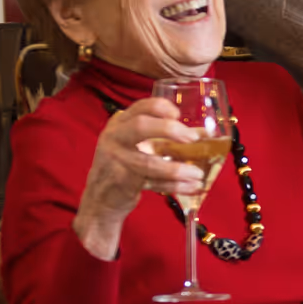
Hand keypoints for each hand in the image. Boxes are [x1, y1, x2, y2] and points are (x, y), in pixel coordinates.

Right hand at [72, 97, 206, 258]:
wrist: (100, 197)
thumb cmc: (124, 165)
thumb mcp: (137, 145)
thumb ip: (165, 138)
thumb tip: (202, 133)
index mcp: (120, 124)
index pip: (140, 107)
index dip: (161, 107)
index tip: (178, 114)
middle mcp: (115, 138)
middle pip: (140, 126)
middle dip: (169, 130)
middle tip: (192, 138)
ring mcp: (117, 160)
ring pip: (148, 162)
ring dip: (177, 168)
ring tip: (198, 173)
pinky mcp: (122, 182)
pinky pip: (153, 182)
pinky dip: (175, 186)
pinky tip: (191, 186)